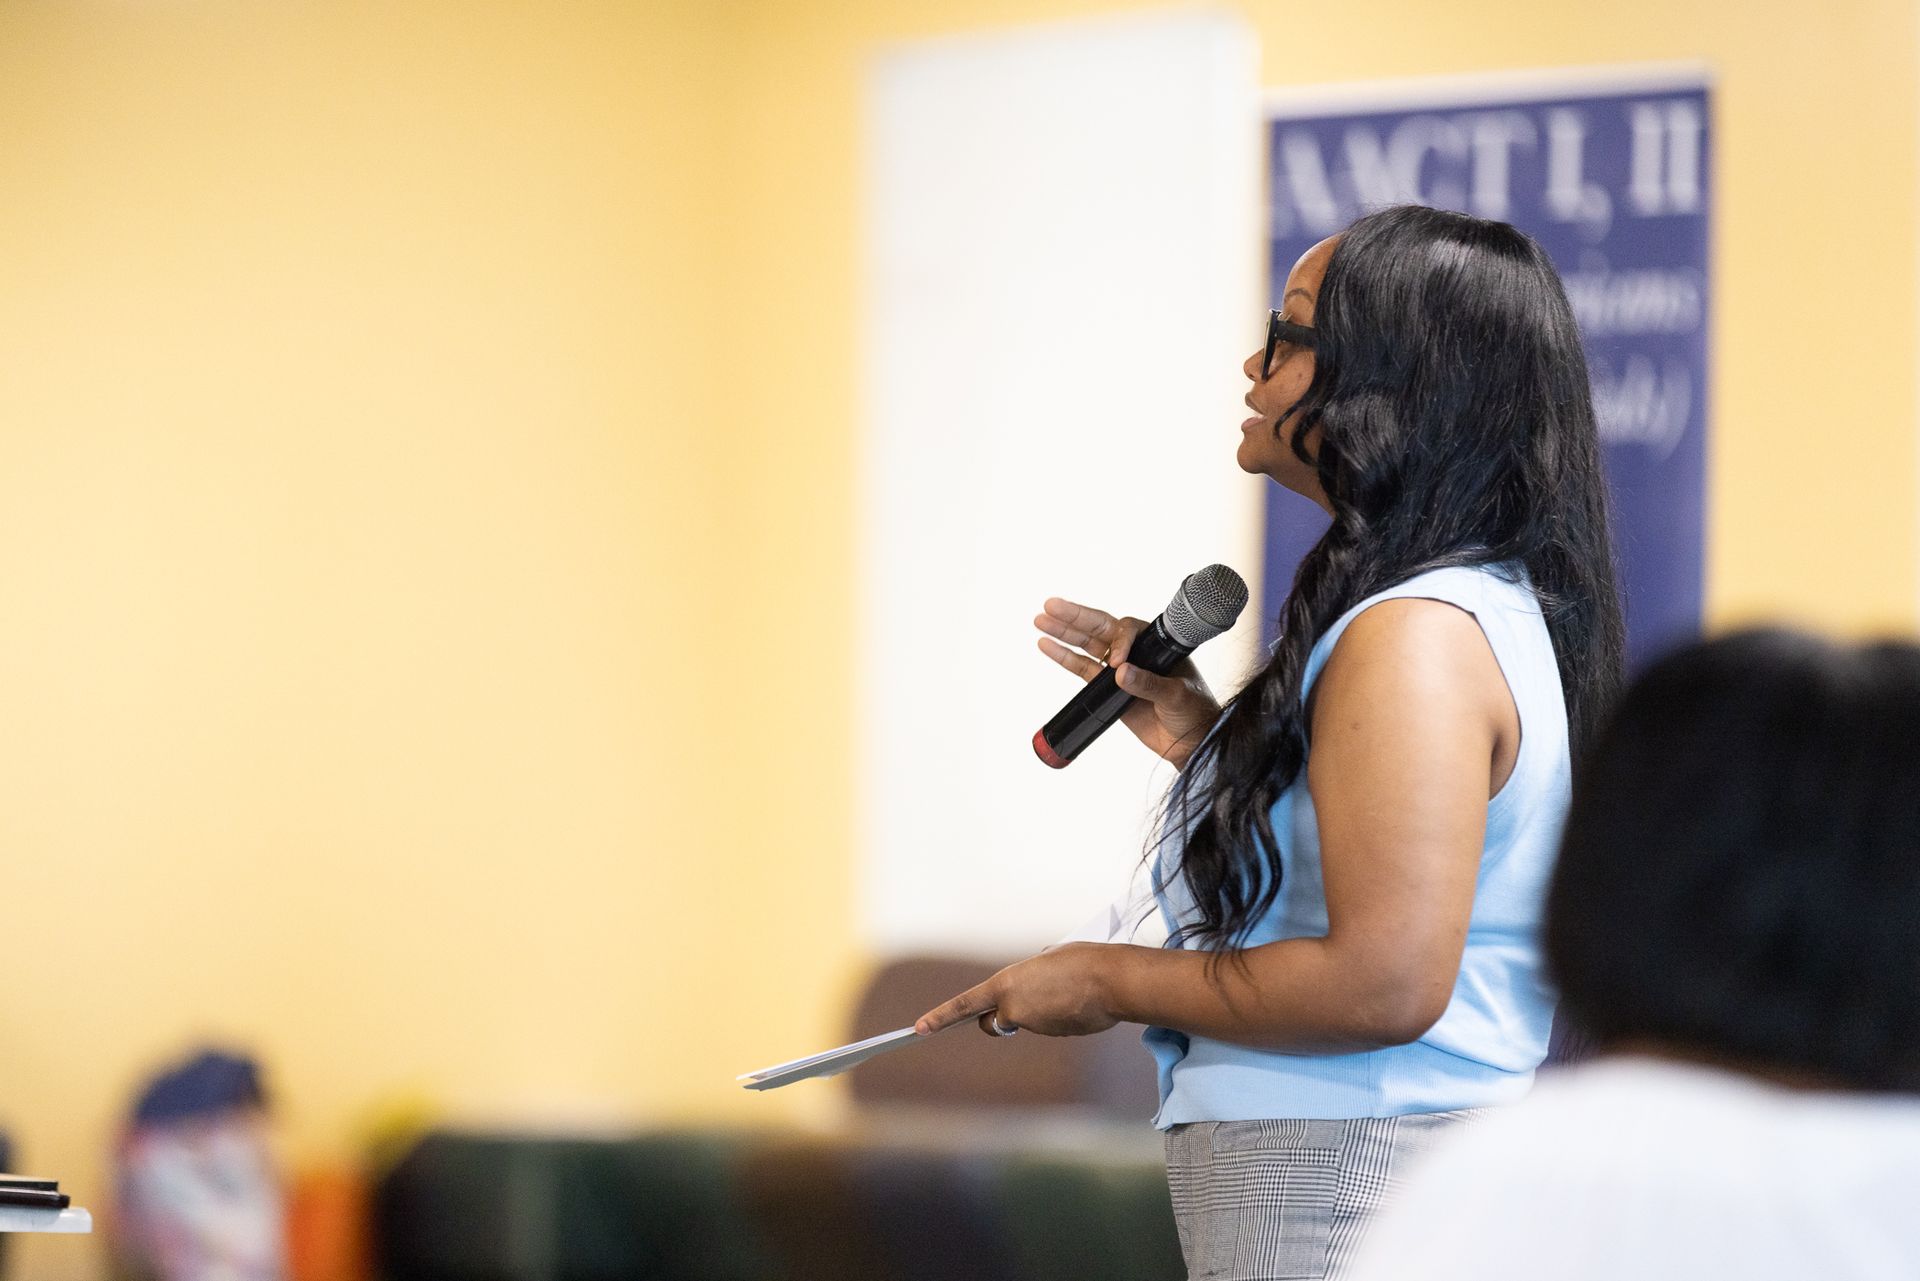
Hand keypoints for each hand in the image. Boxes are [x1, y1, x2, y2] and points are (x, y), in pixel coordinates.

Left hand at [913, 943, 1126, 1037]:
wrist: (1112, 981)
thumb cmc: (1082, 961)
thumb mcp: (1050, 957)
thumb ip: (1034, 971)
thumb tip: (1034, 977)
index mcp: (1006, 983)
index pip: (965, 1004)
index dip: (940, 1017)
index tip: (918, 1029)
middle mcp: (1014, 1007)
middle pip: (997, 1022)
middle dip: (1001, 1020)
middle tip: (1017, 1008)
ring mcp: (1035, 1025)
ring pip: (1029, 1022)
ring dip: (1041, 1012)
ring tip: (1067, 991)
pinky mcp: (1056, 1035)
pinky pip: (1051, 1025)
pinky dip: (1060, 1017)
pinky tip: (1079, 1002)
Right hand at [1035, 597, 1221, 767]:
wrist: (1191, 741)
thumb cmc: (1194, 711)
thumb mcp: (1176, 695)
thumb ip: (1149, 684)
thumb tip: (1120, 673)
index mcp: (1155, 644)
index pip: (1128, 631)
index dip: (1119, 642)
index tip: (1116, 664)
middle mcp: (1135, 650)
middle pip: (1100, 628)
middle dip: (1075, 616)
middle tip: (1051, 605)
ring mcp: (1119, 668)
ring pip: (1087, 645)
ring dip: (1064, 632)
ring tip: (1040, 620)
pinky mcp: (1108, 688)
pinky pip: (1082, 669)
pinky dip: (1064, 658)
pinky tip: (1046, 645)